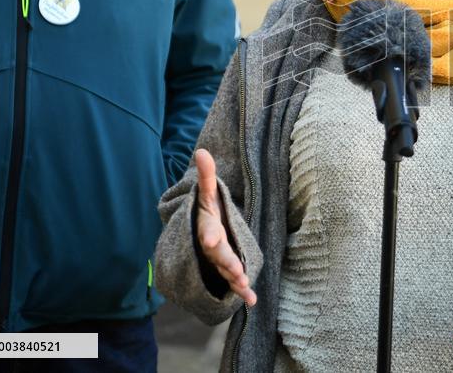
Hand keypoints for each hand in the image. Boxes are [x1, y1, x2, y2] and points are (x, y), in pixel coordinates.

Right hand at [195, 148, 256, 305]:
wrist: (200, 234)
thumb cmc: (207, 211)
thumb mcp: (207, 194)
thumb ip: (206, 176)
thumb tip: (202, 151)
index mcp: (208, 227)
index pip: (208, 230)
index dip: (209, 234)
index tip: (210, 239)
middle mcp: (211, 247)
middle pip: (218, 255)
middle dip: (226, 262)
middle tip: (236, 271)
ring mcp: (218, 261)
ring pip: (226, 271)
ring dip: (235, 279)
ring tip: (244, 284)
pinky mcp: (227, 271)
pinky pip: (235, 283)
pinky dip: (242, 293)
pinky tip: (252, 301)